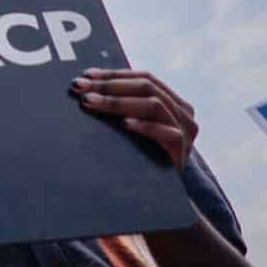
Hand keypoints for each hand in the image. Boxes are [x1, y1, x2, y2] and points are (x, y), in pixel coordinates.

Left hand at [71, 68, 196, 167]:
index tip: (85, 75)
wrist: (162, 192)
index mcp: (172, 101)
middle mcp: (182, 112)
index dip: (114, 75)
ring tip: (91, 102)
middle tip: (80, 88)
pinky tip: (125, 124)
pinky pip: (165, 133)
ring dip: (117, 102)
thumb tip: (85, 86)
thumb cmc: (141, 154)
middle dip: (109, 86)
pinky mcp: (182, 150)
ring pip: (153, 105)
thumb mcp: (134, 126)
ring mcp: (185, 130)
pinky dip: (144, 126)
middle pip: (146, 87)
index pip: (144, 78)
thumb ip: (123, 106)